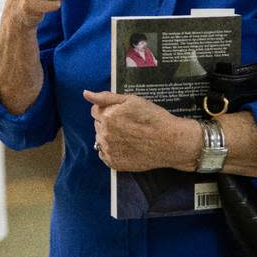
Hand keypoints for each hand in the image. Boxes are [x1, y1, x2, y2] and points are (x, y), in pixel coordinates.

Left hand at [83, 90, 200, 171]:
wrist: (171, 142)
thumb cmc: (153, 118)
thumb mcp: (132, 100)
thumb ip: (106, 97)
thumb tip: (86, 94)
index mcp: (107, 116)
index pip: (95, 110)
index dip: (108, 110)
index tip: (122, 114)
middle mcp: (105, 134)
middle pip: (97, 124)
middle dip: (108, 123)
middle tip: (128, 125)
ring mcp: (109, 150)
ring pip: (100, 139)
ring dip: (109, 137)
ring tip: (128, 136)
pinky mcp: (114, 163)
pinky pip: (103, 154)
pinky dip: (111, 150)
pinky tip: (126, 147)